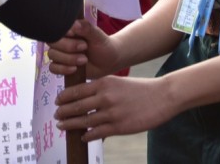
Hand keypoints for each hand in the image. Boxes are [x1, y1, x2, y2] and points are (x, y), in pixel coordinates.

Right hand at [47, 19, 120, 78]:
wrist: (108, 62)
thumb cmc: (103, 45)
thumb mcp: (98, 35)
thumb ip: (87, 28)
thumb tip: (74, 24)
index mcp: (69, 28)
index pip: (56, 28)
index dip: (63, 33)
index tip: (75, 34)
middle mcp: (62, 40)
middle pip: (53, 42)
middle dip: (68, 47)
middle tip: (84, 47)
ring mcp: (61, 53)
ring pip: (52, 55)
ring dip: (68, 59)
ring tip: (84, 60)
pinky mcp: (61, 65)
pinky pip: (53, 68)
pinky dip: (63, 69)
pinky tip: (75, 69)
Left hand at [55, 75, 175, 141]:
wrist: (163, 96)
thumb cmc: (141, 89)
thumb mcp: (118, 82)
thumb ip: (102, 88)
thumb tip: (86, 96)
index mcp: (104, 83)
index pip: (76, 91)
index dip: (64, 98)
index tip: (57, 102)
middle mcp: (105, 97)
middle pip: (76, 106)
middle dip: (63, 112)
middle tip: (56, 116)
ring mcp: (111, 113)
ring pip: (83, 121)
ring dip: (70, 125)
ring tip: (62, 126)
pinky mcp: (119, 127)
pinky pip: (97, 133)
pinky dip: (87, 135)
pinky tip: (83, 137)